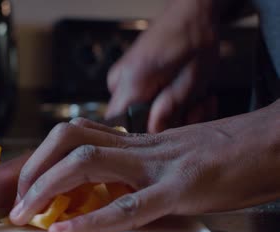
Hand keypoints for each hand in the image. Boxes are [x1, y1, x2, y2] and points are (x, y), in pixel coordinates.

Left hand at [9, 103, 279, 231]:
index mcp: (137, 142)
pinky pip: (128, 205)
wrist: (270, 142)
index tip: (27, 183)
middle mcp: (139, 148)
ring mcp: (158, 165)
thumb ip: (139, 167)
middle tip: (17, 201)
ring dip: (47, 186)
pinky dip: (92, 220)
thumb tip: (111, 186)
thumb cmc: (225, 152)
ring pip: (87, 162)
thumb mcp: (172, 155)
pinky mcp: (180, 188)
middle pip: (69, 142)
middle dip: (34, 170)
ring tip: (27, 212)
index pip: (75, 135)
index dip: (43, 156)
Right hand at [106, 0, 219, 132]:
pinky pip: (143, 104)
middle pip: (134, 123)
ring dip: (174, 113)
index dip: (149, 133)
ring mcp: (122, 80)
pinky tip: (187, 95)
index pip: (120, 125)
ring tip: (197, 98)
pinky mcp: (128, 80)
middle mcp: (119, 81)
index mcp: (132, 80)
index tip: (174, 126)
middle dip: (170, 122)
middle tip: (197, 107)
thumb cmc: (194, 37)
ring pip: (142, 116)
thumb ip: (171, 105)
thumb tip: (154, 129)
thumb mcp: (193, 77)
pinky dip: (168, 104)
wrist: (190, 13)